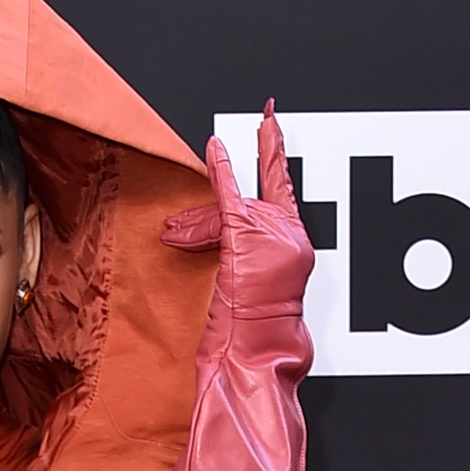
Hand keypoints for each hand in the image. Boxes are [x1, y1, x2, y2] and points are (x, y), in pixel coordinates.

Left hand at [161, 102, 314, 317]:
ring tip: (172, 232)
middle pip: (243, 203)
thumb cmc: (258, 332)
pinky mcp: (246, 236)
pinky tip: (214, 148)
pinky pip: (226, 197)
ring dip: (193, 227)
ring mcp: (270, 232)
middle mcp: (287, 232)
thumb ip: (247, 254)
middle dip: (204, 221)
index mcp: (297, 244)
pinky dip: (219, 171)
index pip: (282, 185)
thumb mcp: (255, 288)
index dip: (273, 150)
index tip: (268, 121)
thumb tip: (220, 235)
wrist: (260, 350)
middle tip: (176, 230)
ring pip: (225, 210)